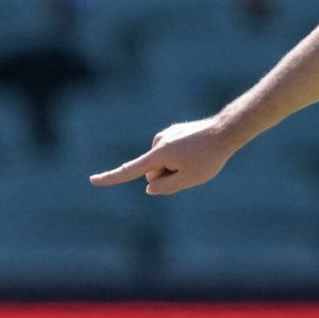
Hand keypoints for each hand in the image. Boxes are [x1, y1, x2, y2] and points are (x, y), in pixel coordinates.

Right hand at [90, 117, 238, 195]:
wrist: (225, 130)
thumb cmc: (209, 157)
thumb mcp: (189, 179)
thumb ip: (166, 187)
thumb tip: (149, 186)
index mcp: (159, 154)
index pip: (130, 170)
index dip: (111, 178)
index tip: (93, 180)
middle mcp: (158, 142)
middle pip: (153, 172)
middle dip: (167, 176)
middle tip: (191, 169)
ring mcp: (166, 136)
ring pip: (164, 163)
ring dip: (176, 166)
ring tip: (197, 159)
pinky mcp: (174, 133)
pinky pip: (172, 153)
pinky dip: (181, 157)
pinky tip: (197, 150)